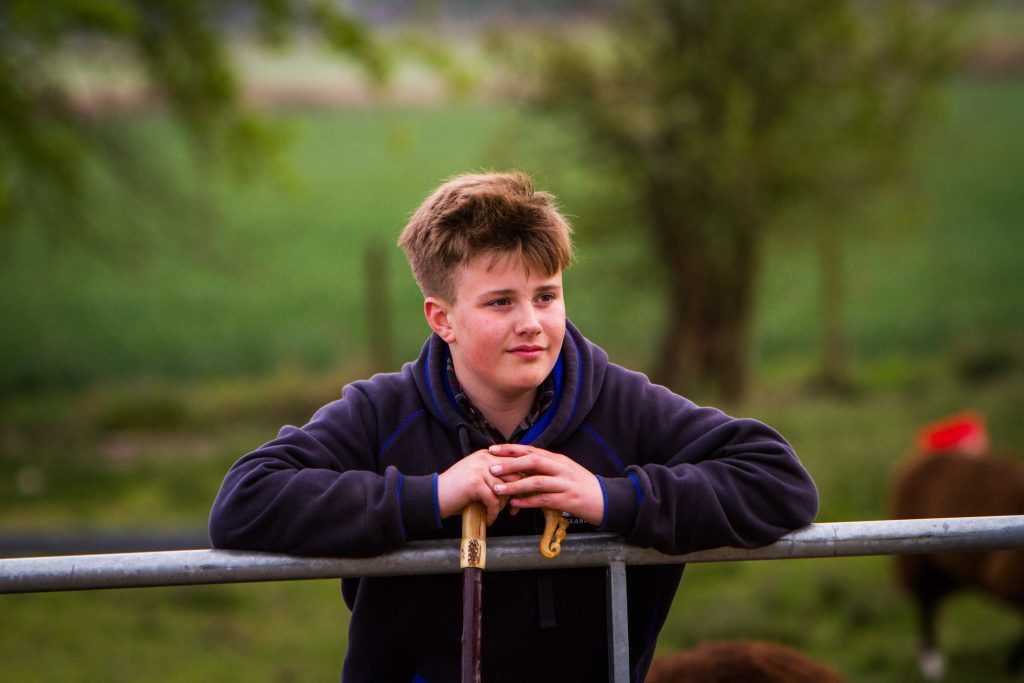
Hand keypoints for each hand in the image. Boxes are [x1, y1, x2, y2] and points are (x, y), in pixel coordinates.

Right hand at [437, 449, 521, 524]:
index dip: (521, 481)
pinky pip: (494, 501)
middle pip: (514, 476)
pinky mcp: (475, 483)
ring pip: (505, 490)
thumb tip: (519, 486)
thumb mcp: (477, 476)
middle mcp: (485, 458)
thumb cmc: (457, 490)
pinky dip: (493, 513)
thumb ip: (495, 476)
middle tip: (513, 509)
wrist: (434, 496)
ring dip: (503, 506)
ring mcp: (479, 469)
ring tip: (496, 514)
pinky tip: (489, 520)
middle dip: (517, 494)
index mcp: (487, 455)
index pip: (515, 464)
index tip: (522, 495)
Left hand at [486, 444, 604, 525]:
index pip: (531, 450)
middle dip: (510, 464)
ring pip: (536, 481)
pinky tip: (515, 505)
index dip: (511, 449)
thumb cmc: (579, 485)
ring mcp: (564, 484)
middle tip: (492, 467)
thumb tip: (518, 466)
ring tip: (498, 489)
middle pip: (533, 461)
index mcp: (557, 459)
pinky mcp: (567, 500)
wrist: (604, 499)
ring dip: (515, 485)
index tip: (492, 450)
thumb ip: (543, 467)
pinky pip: (544, 500)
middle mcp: (561, 468)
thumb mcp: (562, 471)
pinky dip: (528, 502)